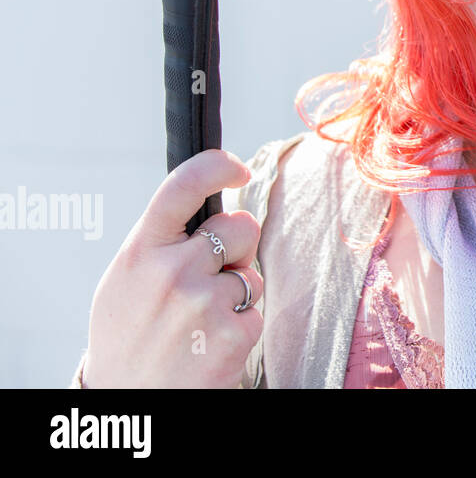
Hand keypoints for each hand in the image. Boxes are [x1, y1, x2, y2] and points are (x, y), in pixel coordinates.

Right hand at [81, 149, 262, 387]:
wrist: (128, 401)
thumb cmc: (130, 337)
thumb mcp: (126, 281)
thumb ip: (162, 242)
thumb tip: (209, 204)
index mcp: (140, 251)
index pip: (182, 186)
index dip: (217, 166)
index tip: (237, 168)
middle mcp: (170, 271)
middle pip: (239, 226)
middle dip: (238, 247)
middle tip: (210, 279)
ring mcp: (202, 302)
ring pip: (251, 273)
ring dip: (238, 294)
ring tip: (199, 324)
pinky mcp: (231, 333)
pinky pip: (256, 312)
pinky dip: (241, 328)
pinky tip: (210, 347)